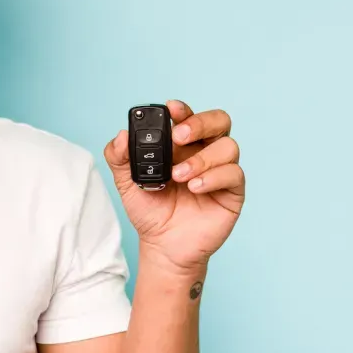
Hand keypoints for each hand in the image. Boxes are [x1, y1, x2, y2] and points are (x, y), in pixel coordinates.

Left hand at [103, 100, 244, 272]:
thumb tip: (121, 136)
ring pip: (228, 146)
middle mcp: (204, 152)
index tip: (170, 108)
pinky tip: (195, 188)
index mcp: (182, 144)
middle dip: (200, 123)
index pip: (189, 117)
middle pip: (219, 121)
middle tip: (179, 137)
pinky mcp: (232, 192)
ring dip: (202, 158)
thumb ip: (119, 157)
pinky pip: (234, 174)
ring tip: (179, 176)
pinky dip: (214, 177)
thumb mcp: (126, 182)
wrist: (162, 245)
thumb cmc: (149, 209)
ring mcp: (220, 171)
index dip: (183, 109)